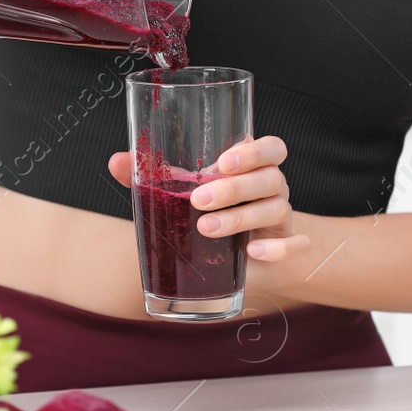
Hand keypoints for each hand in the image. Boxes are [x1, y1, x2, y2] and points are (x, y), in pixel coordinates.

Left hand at [108, 136, 309, 261]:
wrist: (241, 262)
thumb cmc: (211, 215)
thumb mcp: (184, 195)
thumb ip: (155, 176)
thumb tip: (116, 161)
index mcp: (253, 169)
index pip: (271, 148)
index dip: (254, 151)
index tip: (223, 162)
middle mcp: (273, 190)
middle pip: (270, 178)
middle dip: (235, 188)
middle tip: (199, 199)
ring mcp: (283, 220)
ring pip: (278, 209)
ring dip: (242, 218)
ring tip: (206, 229)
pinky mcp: (287, 251)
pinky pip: (294, 247)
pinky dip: (277, 249)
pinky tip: (252, 253)